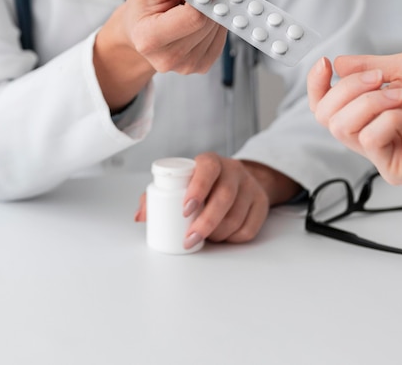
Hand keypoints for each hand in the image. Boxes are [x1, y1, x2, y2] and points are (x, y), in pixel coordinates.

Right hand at [94, 0, 227, 110]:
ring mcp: (185, 66)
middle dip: (207, 4)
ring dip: (211, 14)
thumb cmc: (144, 6)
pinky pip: (221, 40)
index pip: (194, 17)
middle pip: (207, 24)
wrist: (139, 31)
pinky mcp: (201, 67)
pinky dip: (215, 27)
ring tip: (190, 11)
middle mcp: (167, 58)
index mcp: (148, 37)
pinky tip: (198, 22)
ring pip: (217, 31)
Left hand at [134, 154, 300, 247]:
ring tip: (204, 239)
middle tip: (189, 238)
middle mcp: (234, 171)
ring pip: (236, 215)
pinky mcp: (261, 204)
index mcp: (212, 162)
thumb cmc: (203, 184)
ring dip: (217, 233)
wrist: (239, 181)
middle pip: (225, 196)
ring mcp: (250, 187)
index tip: (185, 209)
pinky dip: (232, 238)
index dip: (198, 188)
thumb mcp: (183, 183)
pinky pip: (249, 228)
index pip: (208, 169)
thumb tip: (140, 216)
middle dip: (205, 222)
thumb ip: (159, 196)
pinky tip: (222, 237)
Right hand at [307, 53, 401, 184]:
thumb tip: (337, 64)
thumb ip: (365, 66)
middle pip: (326, 115)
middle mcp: (370, 133)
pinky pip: (370, 140)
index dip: (316, 86)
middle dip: (350, 89)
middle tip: (382, 79)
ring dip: (373, 102)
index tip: (325, 65)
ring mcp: (381, 152)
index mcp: (368, 111)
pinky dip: (391, 118)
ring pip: (344, 127)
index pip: (324, 106)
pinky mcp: (395, 168)